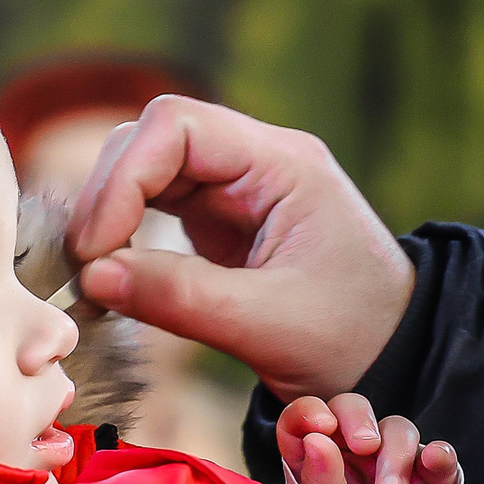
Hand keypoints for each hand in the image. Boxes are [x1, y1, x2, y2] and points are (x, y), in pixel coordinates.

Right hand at [66, 98, 412, 400]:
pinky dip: (123, 237)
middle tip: (86, 270)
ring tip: (93, 278)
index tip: (97, 248)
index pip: (177, 125)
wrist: (397, 358)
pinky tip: (112, 278)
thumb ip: (182, 299)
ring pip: (143, 170)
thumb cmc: (353, 338)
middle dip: (107, 197)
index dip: (123, 178)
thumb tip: (92, 277)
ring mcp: (236, 188)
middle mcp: (256, 162)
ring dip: (108, 216)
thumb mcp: (270, 326)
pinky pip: (153, 206)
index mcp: (284, 164)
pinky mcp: (220, 220)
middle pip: (150, 140)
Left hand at [277, 394, 458, 483]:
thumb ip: (319, 481)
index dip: (308, 412)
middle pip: (353, 408)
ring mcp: (394, 461)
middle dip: (357, 419)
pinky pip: (439, 455)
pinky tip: (435, 461)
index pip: (303, 418)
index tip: (321, 425)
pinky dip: (439, 454)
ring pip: (398, 428)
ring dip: (395, 453)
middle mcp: (354, 452)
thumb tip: (317, 440)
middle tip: (364, 446)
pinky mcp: (430, 477)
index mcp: (318, 458)